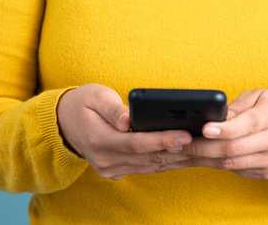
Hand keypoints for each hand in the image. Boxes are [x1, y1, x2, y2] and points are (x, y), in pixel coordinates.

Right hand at [56, 83, 193, 180]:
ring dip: (177, 159)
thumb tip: (128, 120)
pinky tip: (185, 156)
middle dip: (178, 150)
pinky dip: (166, 162)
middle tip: (205, 143)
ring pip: (150, 166)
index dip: (162, 140)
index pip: (137, 143)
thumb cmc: (82, 103)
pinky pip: (146, 168)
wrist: (62, 123)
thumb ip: (112, 108)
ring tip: (202, 150)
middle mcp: (106, 160)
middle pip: (148, 157)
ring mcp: (111, 169)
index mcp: (99, 140)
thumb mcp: (94, 96)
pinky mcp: (116, 171)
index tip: (185, 135)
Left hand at [178, 88, 267, 179]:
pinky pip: (237, 171)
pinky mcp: (267, 173)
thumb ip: (236, 107)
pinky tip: (202, 159)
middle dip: (205, 147)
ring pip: (232, 164)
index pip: (246, 125)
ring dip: (206, 160)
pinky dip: (217, 165)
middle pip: (235, 149)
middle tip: (182, 144)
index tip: (204, 129)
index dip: (224, 129)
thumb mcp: (257, 96)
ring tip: (186, 152)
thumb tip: (214, 117)